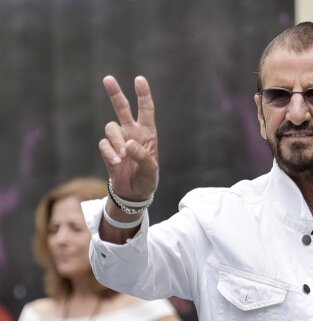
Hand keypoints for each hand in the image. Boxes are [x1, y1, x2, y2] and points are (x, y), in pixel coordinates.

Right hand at [99, 75, 158, 199]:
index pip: (146, 109)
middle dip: (115, 93)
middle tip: (108, 78)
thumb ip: (142, 157)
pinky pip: (104, 144)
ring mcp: (119, 140)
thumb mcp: (150, 170)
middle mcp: (132, 132)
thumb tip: (128, 144)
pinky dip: (109, 152)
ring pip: (110, 127)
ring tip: (123, 157)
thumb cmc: (147, 179)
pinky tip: (116, 162)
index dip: (143, 94)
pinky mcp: (108, 150)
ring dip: (116, 140)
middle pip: (122, 108)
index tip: (139, 79)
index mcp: (147, 133)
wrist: (133, 192)